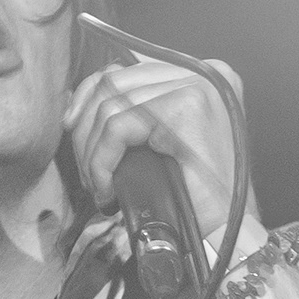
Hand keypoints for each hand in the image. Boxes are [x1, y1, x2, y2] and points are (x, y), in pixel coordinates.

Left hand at [68, 55, 251, 252]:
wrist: (227, 231)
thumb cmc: (193, 194)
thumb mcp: (161, 142)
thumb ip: (135, 113)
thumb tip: (76, 103)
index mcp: (202, 73)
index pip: (129, 68)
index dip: (90, 94)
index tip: (71, 126)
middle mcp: (204, 71)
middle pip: (116, 81)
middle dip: (86, 127)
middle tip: (85, 170)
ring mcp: (198, 86)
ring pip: (112, 106)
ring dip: (92, 152)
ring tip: (98, 185)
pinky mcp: (187, 108)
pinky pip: (119, 127)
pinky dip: (102, 160)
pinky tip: (108, 188)